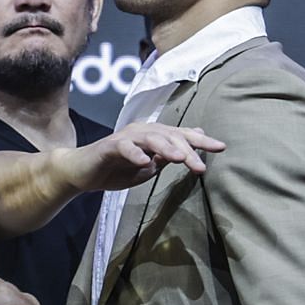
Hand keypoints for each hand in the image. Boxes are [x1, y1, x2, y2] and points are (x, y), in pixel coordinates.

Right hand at [62, 123, 225, 191]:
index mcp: (154, 136)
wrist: (82, 173)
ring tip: (180, 158)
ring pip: (150, 138)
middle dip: (187, 150)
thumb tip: (192, 144)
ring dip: (166, 147)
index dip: (201, 141)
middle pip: (169, 136)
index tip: (221, 148)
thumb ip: (168, 156)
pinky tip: (145, 162)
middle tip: (200, 166)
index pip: (181, 136)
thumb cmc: (116, 169)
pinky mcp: (109, 146)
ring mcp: (125, 137)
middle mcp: (142, 131)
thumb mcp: (149, 166)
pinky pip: (124, 147)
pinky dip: (135, 154)